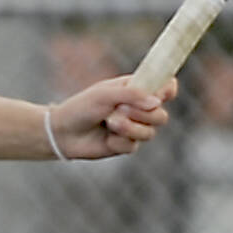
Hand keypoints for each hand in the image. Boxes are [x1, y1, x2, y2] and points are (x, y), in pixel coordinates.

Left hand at [50, 75, 177, 158]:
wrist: (64, 132)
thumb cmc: (82, 107)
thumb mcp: (105, 94)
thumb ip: (132, 94)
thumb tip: (157, 101)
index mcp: (135, 89)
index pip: (164, 87)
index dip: (168, 89)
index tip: (162, 93)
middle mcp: (138, 108)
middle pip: (161, 114)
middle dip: (143, 114)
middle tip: (121, 109)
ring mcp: (134, 128)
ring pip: (149, 132)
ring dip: (128, 128)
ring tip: (109, 123)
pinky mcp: (126, 145)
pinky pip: (133, 145)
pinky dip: (118, 141)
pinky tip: (106, 137)